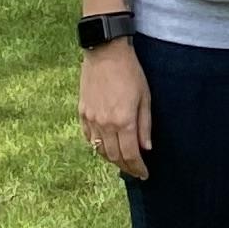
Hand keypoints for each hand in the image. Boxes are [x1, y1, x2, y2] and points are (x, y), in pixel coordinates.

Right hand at [80, 38, 152, 180]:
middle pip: (114, 156)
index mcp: (123, 121)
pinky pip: (89, 137)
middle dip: (126, 167)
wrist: (105, 53)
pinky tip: (105, 147)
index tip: (144, 174)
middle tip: (135, 171)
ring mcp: (91, 119)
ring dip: (111, 159)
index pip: (130, 155)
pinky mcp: (82, 112)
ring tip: (122, 162)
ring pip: (99, 149)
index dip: (138, 168)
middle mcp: (105, 124)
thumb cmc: (130, 72)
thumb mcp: (145, 97)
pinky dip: (97, 146)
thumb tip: (146, 148)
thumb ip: (145, 125)